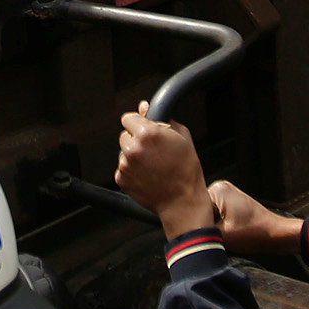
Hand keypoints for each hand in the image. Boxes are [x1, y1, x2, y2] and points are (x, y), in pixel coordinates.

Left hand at [114, 103, 211, 236]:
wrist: (183, 200)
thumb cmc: (186, 169)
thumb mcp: (182, 136)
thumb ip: (162, 119)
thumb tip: (145, 108)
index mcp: (147, 133)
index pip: (128, 118)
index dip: (138, 123)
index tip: (144, 129)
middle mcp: (133, 148)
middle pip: (124, 135)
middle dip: (135, 140)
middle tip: (152, 151)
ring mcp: (125, 165)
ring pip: (123, 152)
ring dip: (133, 156)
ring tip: (152, 165)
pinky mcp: (122, 179)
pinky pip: (122, 168)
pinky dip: (131, 171)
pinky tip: (147, 175)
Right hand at [204, 179, 305, 253]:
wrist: (278, 235)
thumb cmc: (254, 234)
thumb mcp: (221, 236)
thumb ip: (200, 233)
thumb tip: (187, 235)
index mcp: (217, 189)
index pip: (194, 208)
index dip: (197, 224)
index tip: (205, 235)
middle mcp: (221, 188)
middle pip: (201, 211)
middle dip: (205, 225)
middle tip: (216, 236)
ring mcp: (228, 195)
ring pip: (209, 216)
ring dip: (213, 227)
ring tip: (225, 235)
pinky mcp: (233, 204)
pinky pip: (218, 217)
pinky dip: (220, 227)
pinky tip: (229, 234)